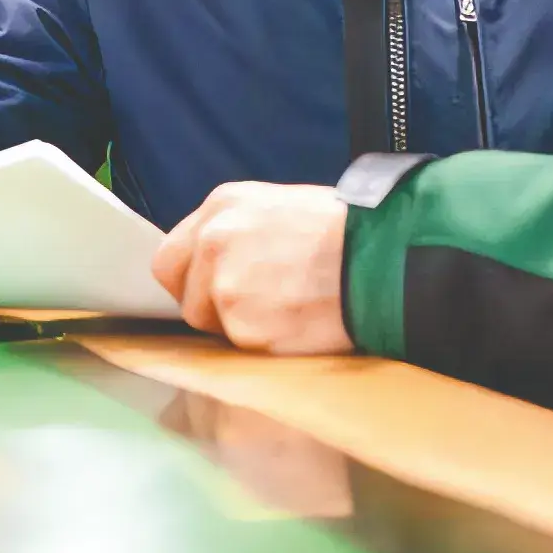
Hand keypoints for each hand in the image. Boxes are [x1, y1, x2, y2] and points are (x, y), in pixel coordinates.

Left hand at [153, 183, 352, 354]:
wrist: (381, 256)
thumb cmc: (346, 230)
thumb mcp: (282, 207)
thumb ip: (240, 233)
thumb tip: (223, 263)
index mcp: (222, 206)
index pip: (171, 257)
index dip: (192, 280)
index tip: (211, 291)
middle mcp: (212, 241)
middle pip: (184, 294)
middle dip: (209, 307)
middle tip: (251, 309)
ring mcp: (223, 285)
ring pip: (211, 324)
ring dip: (239, 327)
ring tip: (285, 312)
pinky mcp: (242, 326)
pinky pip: (241, 346)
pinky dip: (265, 344)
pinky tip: (296, 325)